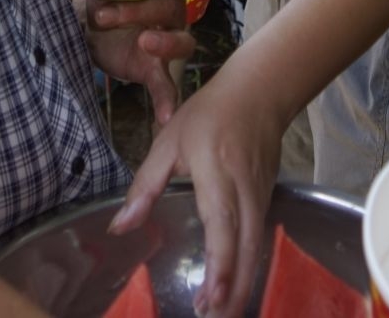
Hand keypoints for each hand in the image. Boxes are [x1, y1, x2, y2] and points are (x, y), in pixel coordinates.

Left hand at [85, 0, 195, 123]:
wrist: (82, 21)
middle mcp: (168, 9)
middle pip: (173, 7)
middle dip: (142, 8)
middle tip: (106, 13)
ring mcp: (164, 39)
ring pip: (180, 41)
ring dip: (165, 43)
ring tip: (145, 44)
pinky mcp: (153, 69)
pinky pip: (167, 86)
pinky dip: (168, 102)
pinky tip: (166, 120)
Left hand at [109, 77, 285, 317]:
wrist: (260, 92)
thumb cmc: (210, 115)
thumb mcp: (168, 141)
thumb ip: (145, 186)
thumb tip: (120, 226)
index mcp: (216, 173)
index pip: (222, 224)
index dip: (219, 263)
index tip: (211, 295)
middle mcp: (244, 190)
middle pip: (245, 246)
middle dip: (232, 286)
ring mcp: (261, 196)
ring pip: (256, 246)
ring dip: (242, 282)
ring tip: (223, 312)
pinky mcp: (268, 199)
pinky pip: (259, 238)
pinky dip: (249, 265)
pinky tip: (235, 285)